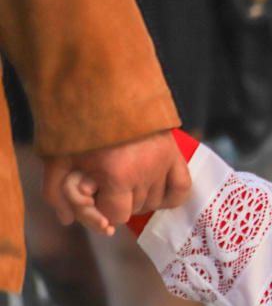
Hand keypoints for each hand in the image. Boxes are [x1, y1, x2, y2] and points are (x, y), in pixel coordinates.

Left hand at [42, 130, 191, 228]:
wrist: (102, 85)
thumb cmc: (75, 120)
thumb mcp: (57, 156)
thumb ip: (56, 192)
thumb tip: (65, 220)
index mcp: (116, 174)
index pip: (117, 216)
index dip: (101, 208)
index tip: (93, 192)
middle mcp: (145, 171)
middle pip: (135, 209)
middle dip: (118, 201)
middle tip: (104, 181)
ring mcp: (162, 162)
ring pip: (155, 201)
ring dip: (140, 197)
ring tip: (125, 180)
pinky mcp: (174, 153)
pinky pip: (182, 189)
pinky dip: (170, 196)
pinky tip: (155, 191)